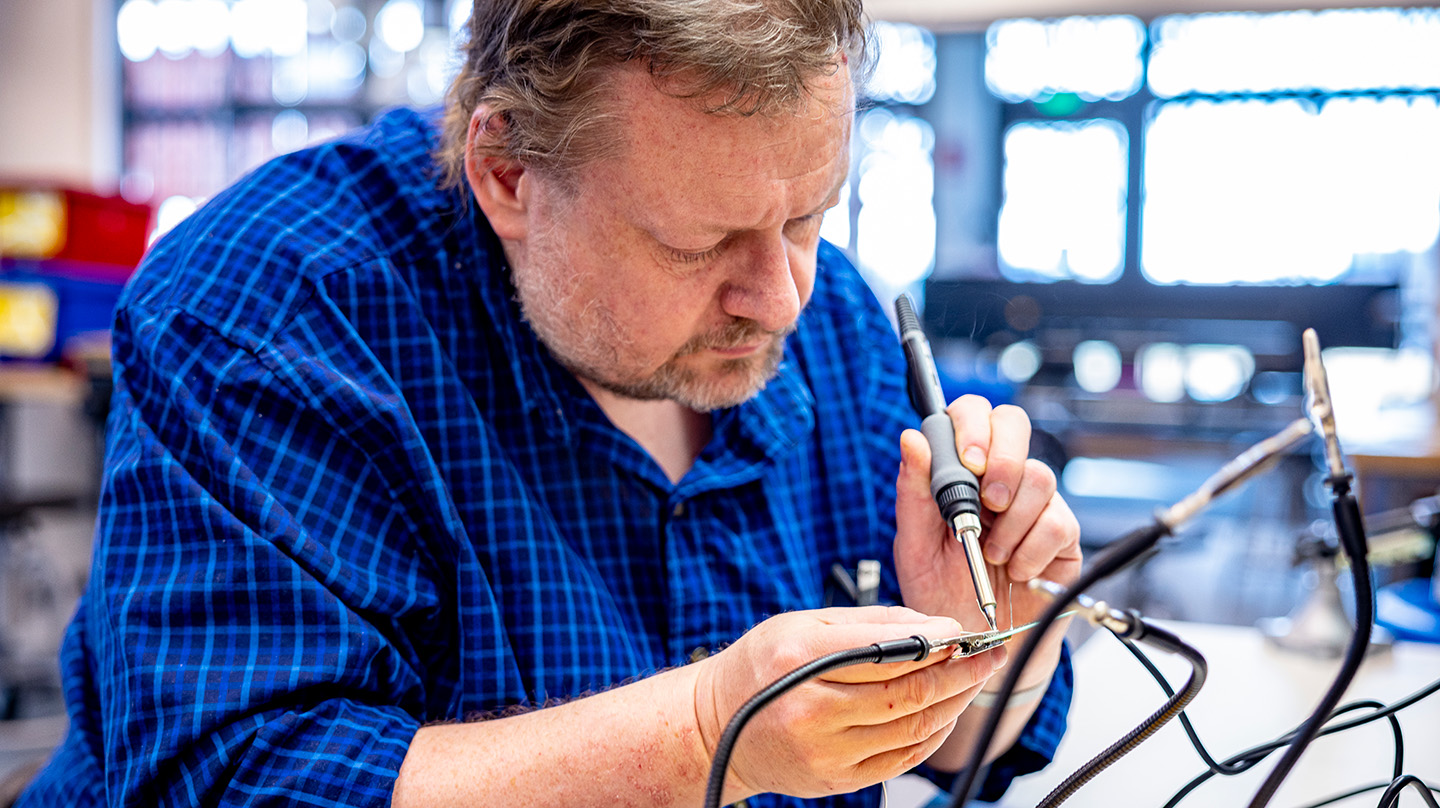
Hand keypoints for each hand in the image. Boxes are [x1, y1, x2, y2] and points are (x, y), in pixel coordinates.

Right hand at [692, 606, 1007, 800]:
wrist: (716, 728)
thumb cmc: (760, 667)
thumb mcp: (802, 624)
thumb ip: (869, 621)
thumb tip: (933, 624)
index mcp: (800, 660)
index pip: (887, 651)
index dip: (937, 644)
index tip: (964, 634)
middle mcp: (811, 710)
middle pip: (907, 694)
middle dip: (959, 673)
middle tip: (986, 656)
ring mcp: (825, 752)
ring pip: (912, 729)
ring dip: (954, 703)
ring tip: (972, 680)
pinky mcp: (837, 780)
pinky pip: (903, 759)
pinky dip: (933, 734)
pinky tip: (945, 712)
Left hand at [893, 396, 1081, 649]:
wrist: (976, 646)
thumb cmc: (941, 594)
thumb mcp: (914, 548)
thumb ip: (913, 493)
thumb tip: (911, 437)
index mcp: (959, 472)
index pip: (972, 414)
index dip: (971, 425)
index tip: (967, 462)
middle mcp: (998, 479)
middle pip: (1014, 422)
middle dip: (1002, 458)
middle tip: (988, 502)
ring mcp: (1033, 504)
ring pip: (1038, 477)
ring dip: (1010, 522)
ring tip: (992, 555)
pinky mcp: (1062, 537)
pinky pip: (1057, 523)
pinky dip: (1031, 552)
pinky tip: (1017, 571)